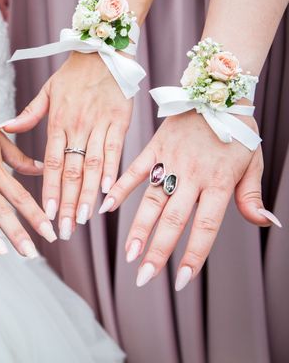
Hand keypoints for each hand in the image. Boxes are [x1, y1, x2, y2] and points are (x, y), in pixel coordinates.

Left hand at [1, 52, 132, 239]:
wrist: (103, 51)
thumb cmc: (73, 74)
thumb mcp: (47, 91)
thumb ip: (29, 114)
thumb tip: (4, 128)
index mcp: (58, 122)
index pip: (52, 163)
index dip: (50, 190)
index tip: (46, 214)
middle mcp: (77, 127)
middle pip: (71, 171)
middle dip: (68, 203)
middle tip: (64, 229)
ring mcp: (99, 125)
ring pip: (93, 166)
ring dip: (88, 195)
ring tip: (84, 220)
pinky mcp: (119, 122)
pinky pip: (115, 151)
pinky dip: (112, 172)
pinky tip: (108, 194)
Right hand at [103, 111, 279, 290]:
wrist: (218, 92)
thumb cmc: (237, 131)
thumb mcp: (253, 162)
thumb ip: (251, 196)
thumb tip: (267, 224)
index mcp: (218, 182)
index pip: (205, 227)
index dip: (193, 255)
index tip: (180, 280)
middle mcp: (192, 175)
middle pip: (173, 220)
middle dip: (158, 251)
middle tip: (144, 276)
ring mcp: (170, 161)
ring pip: (152, 200)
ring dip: (138, 228)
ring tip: (128, 254)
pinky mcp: (155, 148)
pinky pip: (134, 171)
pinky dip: (119, 188)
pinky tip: (105, 208)